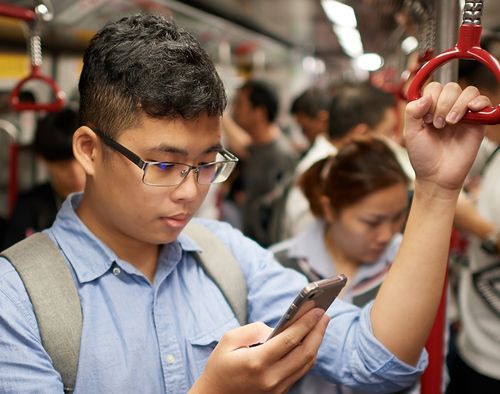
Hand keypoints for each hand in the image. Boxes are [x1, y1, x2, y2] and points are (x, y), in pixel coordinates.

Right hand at [190, 308, 329, 393]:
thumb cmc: (219, 366)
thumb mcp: (229, 340)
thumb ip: (254, 330)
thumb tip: (276, 328)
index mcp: (257, 362)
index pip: (290, 340)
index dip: (306, 323)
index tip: (317, 309)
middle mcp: (271, 378)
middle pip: (305, 353)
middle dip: (318, 331)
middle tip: (324, 314)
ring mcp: (277, 388)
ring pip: (306, 364)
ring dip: (316, 343)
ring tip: (320, 325)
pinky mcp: (279, 393)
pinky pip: (300, 371)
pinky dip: (307, 354)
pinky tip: (309, 341)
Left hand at [404, 82, 490, 196]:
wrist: (437, 175)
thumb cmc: (423, 156)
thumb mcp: (410, 133)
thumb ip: (412, 112)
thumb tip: (425, 97)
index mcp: (429, 109)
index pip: (434, 88)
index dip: (430, 99)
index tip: (426, 119)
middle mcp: (447, 108)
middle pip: (450, 87)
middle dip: (442, 104)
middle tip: (437, 124)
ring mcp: (463, 114)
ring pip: (467, 91)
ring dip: (457, 105)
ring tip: (450, 123)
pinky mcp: (478, 122)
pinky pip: (484, 101)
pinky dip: (478, 101)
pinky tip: (470, 111)